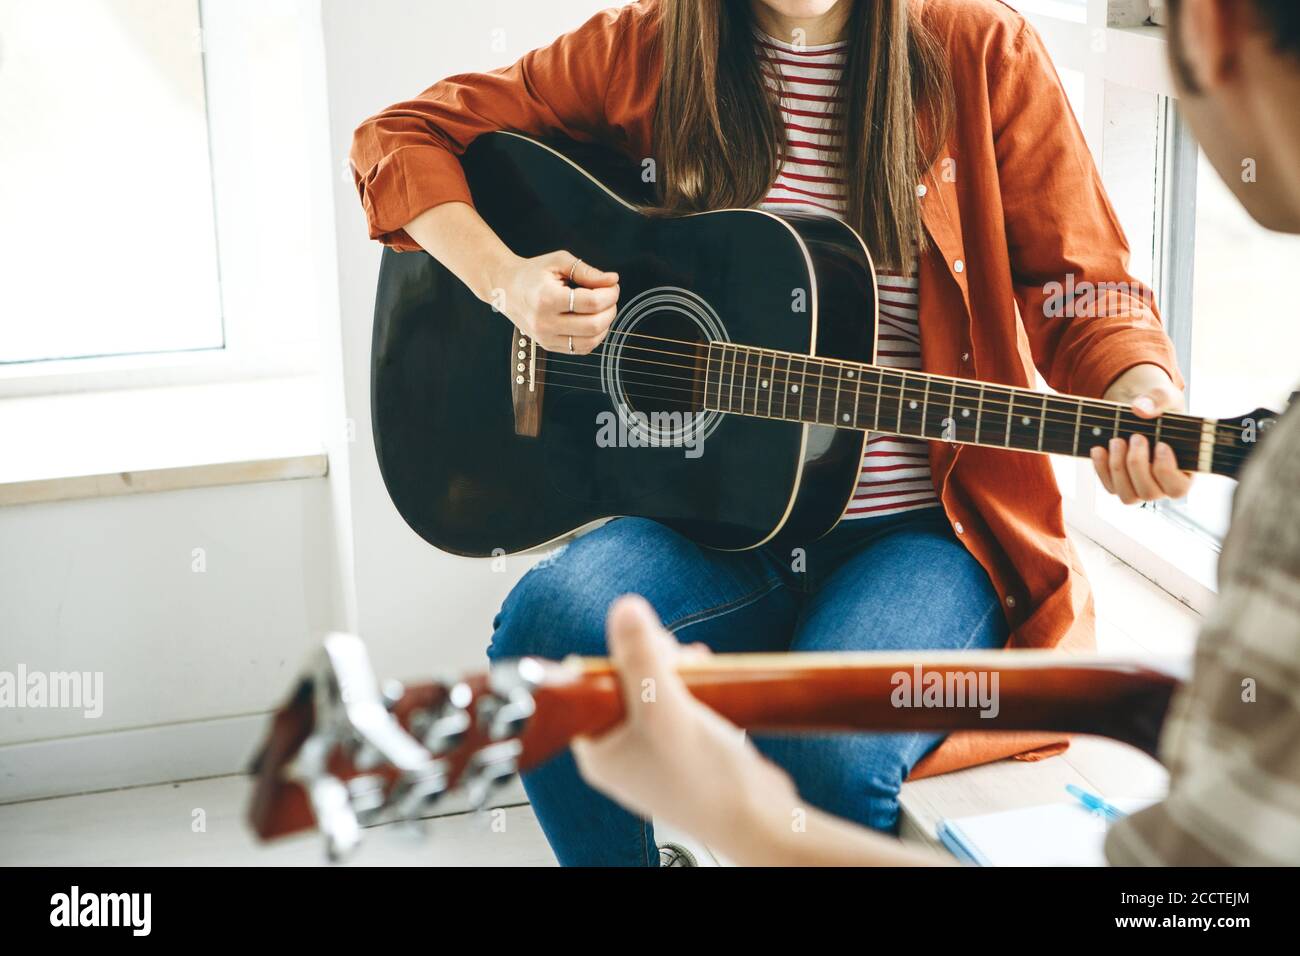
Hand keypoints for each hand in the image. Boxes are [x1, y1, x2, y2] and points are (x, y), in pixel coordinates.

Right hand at [490, 250, 618, 353]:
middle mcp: (545, 322)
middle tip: (609, 296)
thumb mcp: (558, 262)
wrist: (506, 288)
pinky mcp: (549, 346)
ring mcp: (546, 338)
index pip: (592, 303)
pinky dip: (594, 336)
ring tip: (602, 309)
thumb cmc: (532, 273)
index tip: (612, 285)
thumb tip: (612, 280)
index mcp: (546, 298)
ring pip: (590, 342)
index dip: (610, 294)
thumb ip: (586, 271)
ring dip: (605, 325)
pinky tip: (592, 320)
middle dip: (611, 309)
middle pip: (594, 325)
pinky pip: (581, 349)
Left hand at [571, 595, 796, 846]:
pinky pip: (677, 702)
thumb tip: (623, 607)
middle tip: (675, 656)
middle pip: (623, 681)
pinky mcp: (682, 748)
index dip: (615, 657)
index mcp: (598, 751)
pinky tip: (706, 675)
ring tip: (696, 664)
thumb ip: (642, 658)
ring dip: (674, 668)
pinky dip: (690, 684)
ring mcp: (652, 751)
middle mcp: (620, 752)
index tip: (643, 644)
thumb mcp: (667, 710)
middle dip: (652, 659)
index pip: (589, 686)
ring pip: (653, 688)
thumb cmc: (707, 781)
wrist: (757, 819)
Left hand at [1093, 364, 1193, 502]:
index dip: (1167, 471)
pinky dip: (1101, 468)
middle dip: (1138, 464)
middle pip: (1150, 493)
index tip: (1161, 445)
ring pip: (1128, 495)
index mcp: (1185, 471)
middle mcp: (1163, 485)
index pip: (1178, 488)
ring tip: (1116, 441)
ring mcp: (1139, 487)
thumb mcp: (1166, 396)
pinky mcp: (1119, 483)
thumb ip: (1159, 399)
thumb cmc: (1160, 406)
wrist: (1138, 409)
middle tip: (1136, 437)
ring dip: (1118, 469)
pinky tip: (1099, 448)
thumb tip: (1140, 408)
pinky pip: (1109, 486)